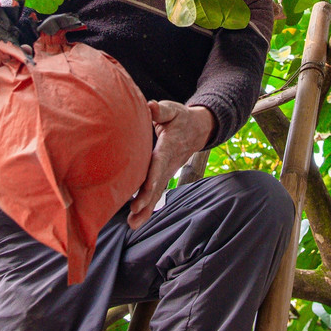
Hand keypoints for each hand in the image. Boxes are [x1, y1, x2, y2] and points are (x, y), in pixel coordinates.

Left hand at [128, 101, 215, 228]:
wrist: (198, 130)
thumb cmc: (181, 118)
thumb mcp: (173, 111)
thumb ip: (161, 110)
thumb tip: (150, 106)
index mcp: (169, 147)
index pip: (160, 163)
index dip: (152, 177)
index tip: (144, 190)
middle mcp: (170, 163)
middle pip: (158, 183)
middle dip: (147, 199)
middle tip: (134, 211)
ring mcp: (168, 172)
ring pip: (157, 193)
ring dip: (146, 209)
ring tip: (133, 224)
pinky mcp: (165, 176)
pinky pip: (157, 193)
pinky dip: (147, 208)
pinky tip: (135, 221)